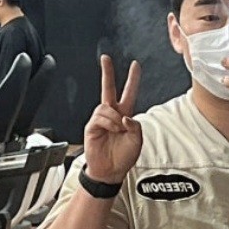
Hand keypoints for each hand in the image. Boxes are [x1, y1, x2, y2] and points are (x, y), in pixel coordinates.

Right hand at [83, 55, 141, 185]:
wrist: (111, 171)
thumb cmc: (124, 157)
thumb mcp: (137, 141)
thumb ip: (135, 126)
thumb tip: (124, 117)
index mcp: (125, 116)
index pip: (129, 93)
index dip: (132, 80)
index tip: (135, 65)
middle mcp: (112, 115)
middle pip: (108, 89)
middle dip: (107, 73)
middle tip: (105, 58)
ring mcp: (101, 120)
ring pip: (107, 107)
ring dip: (116, 118)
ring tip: (119, 130)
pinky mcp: (92, 126)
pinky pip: (101, 117)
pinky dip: (110, 123)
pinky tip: (113, 130)